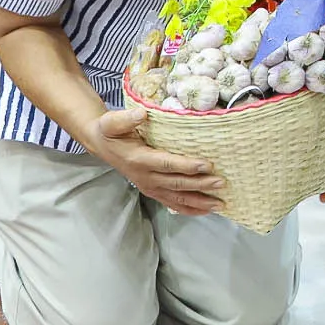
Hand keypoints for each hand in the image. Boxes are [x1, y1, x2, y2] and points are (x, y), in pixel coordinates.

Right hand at [89, 107, 224, 213]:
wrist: (102, 145)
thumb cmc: (111, 131)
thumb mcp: (112, 122)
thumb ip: (126, 118)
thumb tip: (141, 113)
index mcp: (139, 159)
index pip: (167, 164)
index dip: (187, 166)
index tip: (207, 165)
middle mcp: (145, 177)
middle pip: (177, 183)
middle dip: (200, 185)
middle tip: (222, 183)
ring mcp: (150, 187)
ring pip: (178, 198)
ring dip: (200, 201)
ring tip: (220, 203)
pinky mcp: (153, 191)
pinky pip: (173, 204)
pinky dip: (190, 209)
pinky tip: (206, 210)